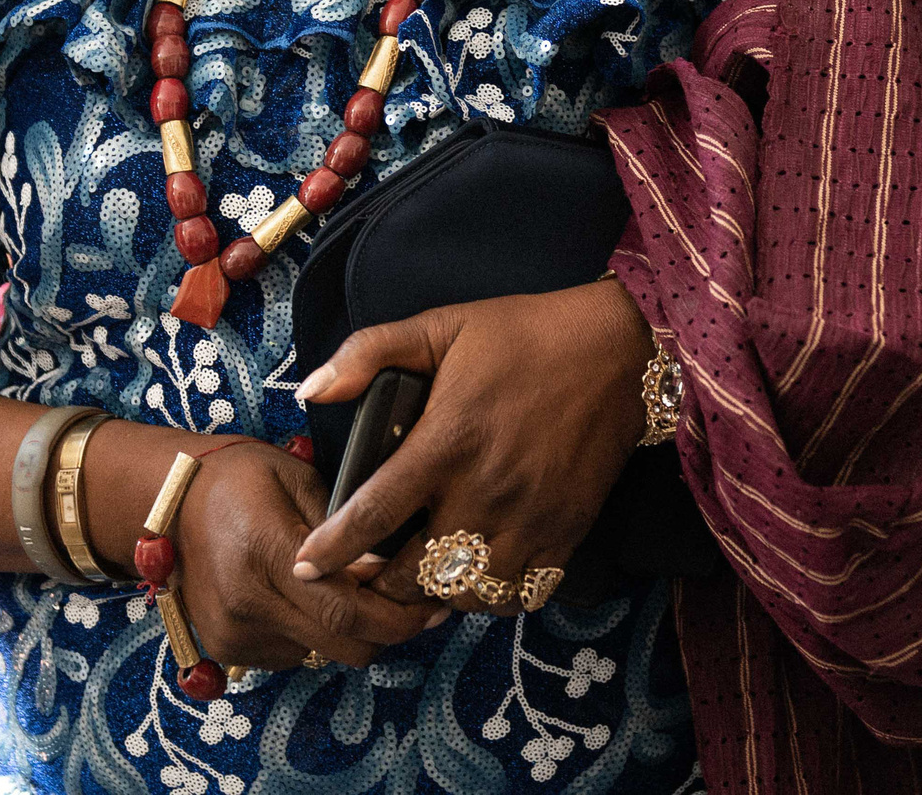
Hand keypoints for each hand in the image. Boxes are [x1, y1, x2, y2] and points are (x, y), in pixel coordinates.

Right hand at [89, 427, 442, 669]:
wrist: (165, 502)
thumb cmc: (237, 478)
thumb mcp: (297, 478)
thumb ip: (344, 527)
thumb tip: (387, 570)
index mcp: (264, 552)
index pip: (346, 609)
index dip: (398, 618)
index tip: (434, 609)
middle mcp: (246, 603)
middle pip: (342, 646)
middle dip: (386, 631)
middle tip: (411, 605)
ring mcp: (233, 634)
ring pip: (322, 655)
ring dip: (347, 632)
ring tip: (351, 590)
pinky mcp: (226, 650)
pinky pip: (293, 654)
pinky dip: (312, 633)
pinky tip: (306, 597)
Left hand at [290, 278, 654, 614]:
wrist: (616, 350)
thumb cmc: (521, 335)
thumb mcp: (440, 326)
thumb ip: (368, 353)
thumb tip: (310, 389)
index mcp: (446, 441)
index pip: (375, 513)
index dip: (333, 549)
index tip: (305, 566)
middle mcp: (485, 489)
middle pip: (416, 572)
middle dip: (379, 584)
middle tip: (363, 576)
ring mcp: (530, 518)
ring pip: (467, 594)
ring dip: (436, 594)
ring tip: (419, 578)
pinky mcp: (566, 532)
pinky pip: (518, 594)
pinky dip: (489, 596)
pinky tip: (474, 575)